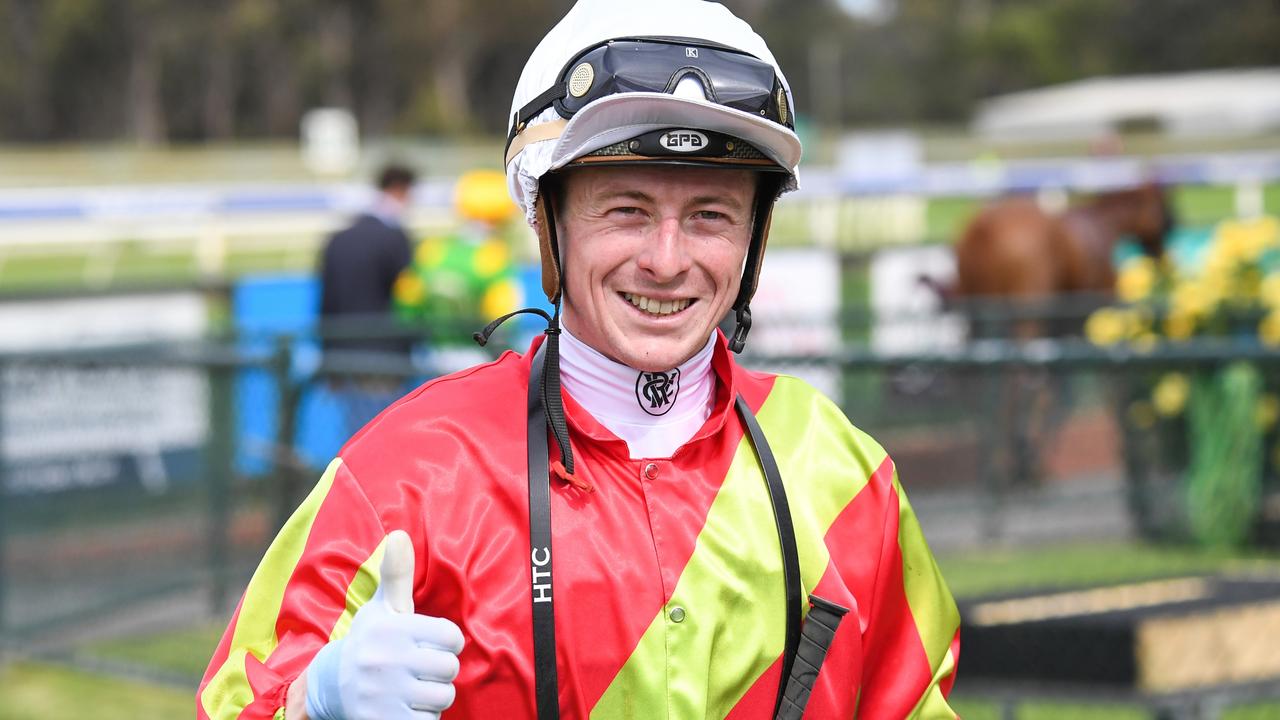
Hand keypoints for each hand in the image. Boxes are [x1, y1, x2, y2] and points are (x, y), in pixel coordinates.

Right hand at [304, 530, 463, 719]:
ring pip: (442, 697)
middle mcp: (386, 660)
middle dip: (440, 670)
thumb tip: (399, 534)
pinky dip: (421, 718)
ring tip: (410, 687)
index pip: (453, 637)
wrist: (330, 686)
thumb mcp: (382, 607)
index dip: (447, 642)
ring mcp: (383, 694)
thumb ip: (397, 574)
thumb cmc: (370, 640)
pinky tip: (402, 707)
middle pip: (450, 669)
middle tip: (419, 668)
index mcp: (392, 629)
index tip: (429, 643)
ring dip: (431, 696)